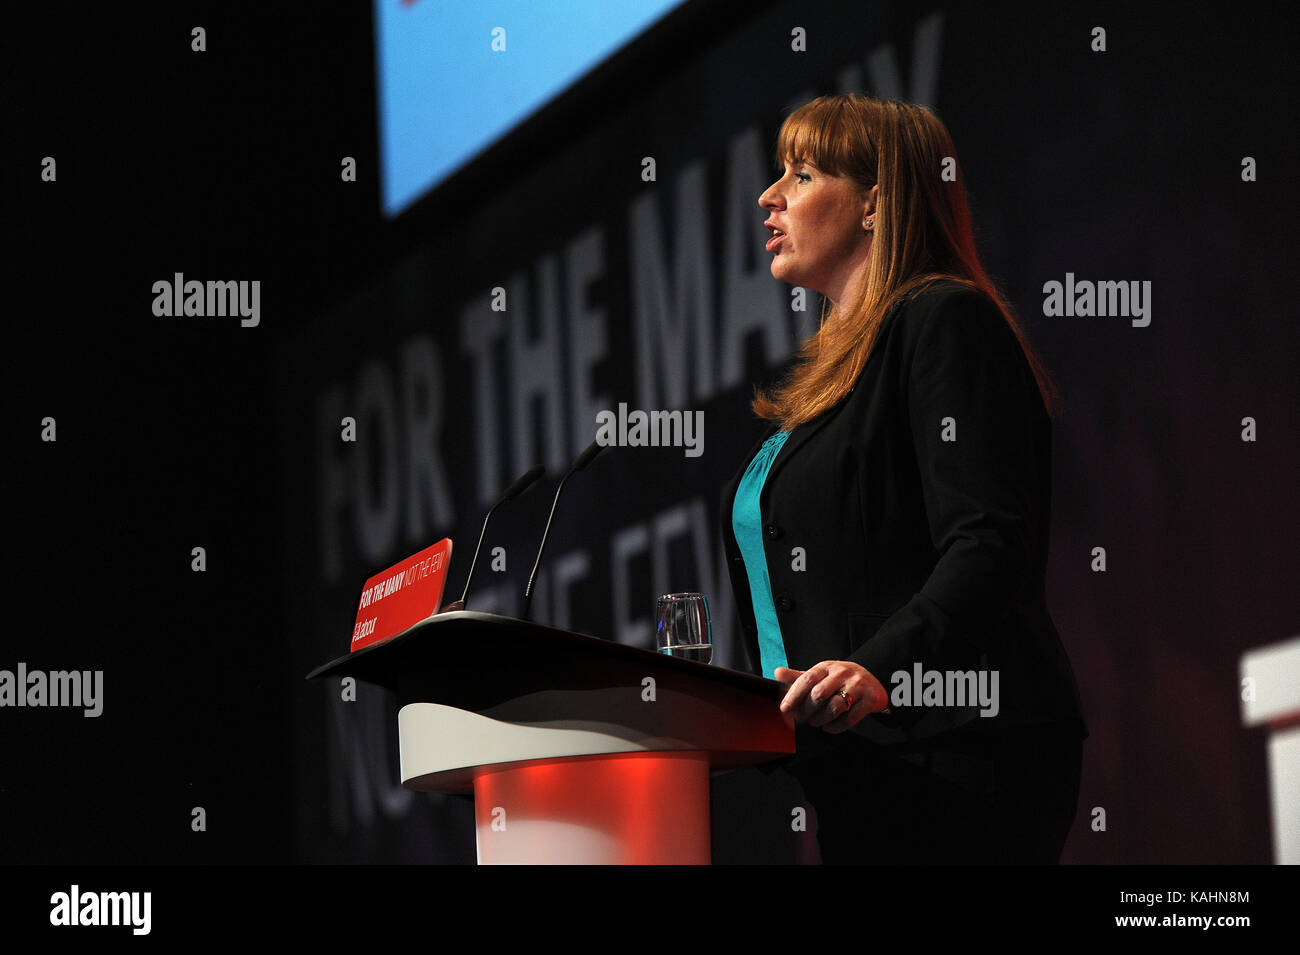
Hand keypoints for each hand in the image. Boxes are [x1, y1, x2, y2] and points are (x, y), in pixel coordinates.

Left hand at [774, 661, 888, 732]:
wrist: (873, 681)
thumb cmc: (840, 679)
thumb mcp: (821, 675)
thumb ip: (799, 677)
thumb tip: (777, 672)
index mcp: (827, 666)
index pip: (806, 679)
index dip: (793, 695)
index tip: (784, 708)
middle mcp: (843, 673)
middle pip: (819, 694)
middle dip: (807, 710)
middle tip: (802, 719)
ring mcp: (858, 685)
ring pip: (834, 708)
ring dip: (820, 720)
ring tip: (815, 722)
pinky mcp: (870, 699)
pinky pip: (849, 718)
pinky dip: (836, 727)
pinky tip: (829, 727)